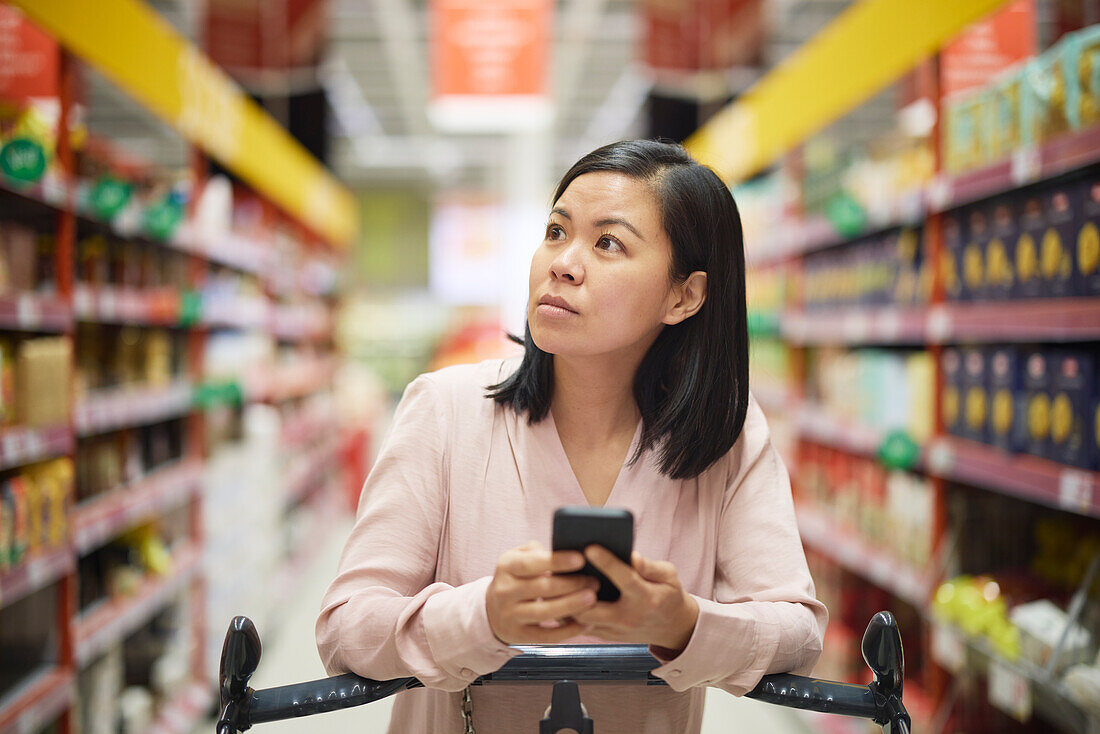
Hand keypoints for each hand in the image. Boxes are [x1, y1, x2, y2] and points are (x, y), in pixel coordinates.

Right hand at [486, 541, 599, 643]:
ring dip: (572, 606)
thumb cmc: (516, 577)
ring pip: (545, 612)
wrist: (492, 610)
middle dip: (572, 585)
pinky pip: (546, 635)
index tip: (581, 559)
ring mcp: (510, 615)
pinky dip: (568, 631)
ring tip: (593, 599)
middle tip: (595, 582)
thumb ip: (536, 552)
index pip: (531, 563)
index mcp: (506, 567)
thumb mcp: (517, 558)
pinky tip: (585, 624)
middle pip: (542, 588)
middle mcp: (505, 591)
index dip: (557, 561)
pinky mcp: (518, 635)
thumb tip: (563, 552)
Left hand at [572, 547, 698, 653]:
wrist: (672, 627)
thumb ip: (650, 566)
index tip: (589, 547)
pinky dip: (569, 610)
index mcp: (646, 597)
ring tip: (557, 578)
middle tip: (562, 568)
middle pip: (591, 607)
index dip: (606, 563)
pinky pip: (580, 626)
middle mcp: (628, 617)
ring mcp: (615, 630)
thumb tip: (632, 556)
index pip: (624, 579)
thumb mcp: (669, 576)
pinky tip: (562, 593)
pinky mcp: (606, 636)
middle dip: (574, 589)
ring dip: (567, 600)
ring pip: (580, 619)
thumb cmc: (668, 594)